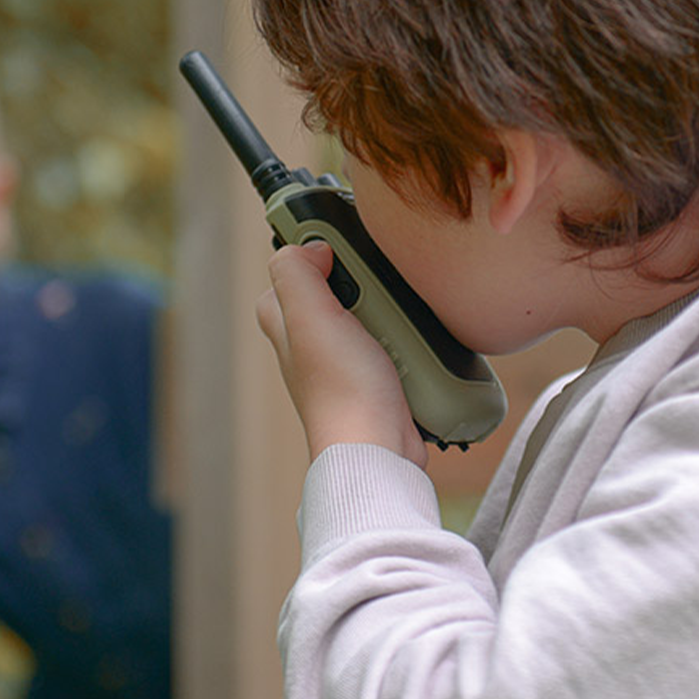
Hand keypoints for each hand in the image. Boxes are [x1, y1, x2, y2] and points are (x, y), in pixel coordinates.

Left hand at [256, 241, 427, 467]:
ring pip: (368, 316)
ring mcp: (341, 364)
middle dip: (361, 282)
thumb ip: (296, 273)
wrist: (378, 450)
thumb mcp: (310, 316)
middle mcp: (307, 345)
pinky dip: (405, 341)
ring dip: (389, 312)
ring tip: (399, 318)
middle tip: (377, 290)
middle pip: (336, 289)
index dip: (313, 253)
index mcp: (285, 326)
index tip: (343, 249)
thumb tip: (312, 248)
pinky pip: (392, 346)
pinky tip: (414, 343)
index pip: (291, 270)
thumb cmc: (342, 389)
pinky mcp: (373, 382)